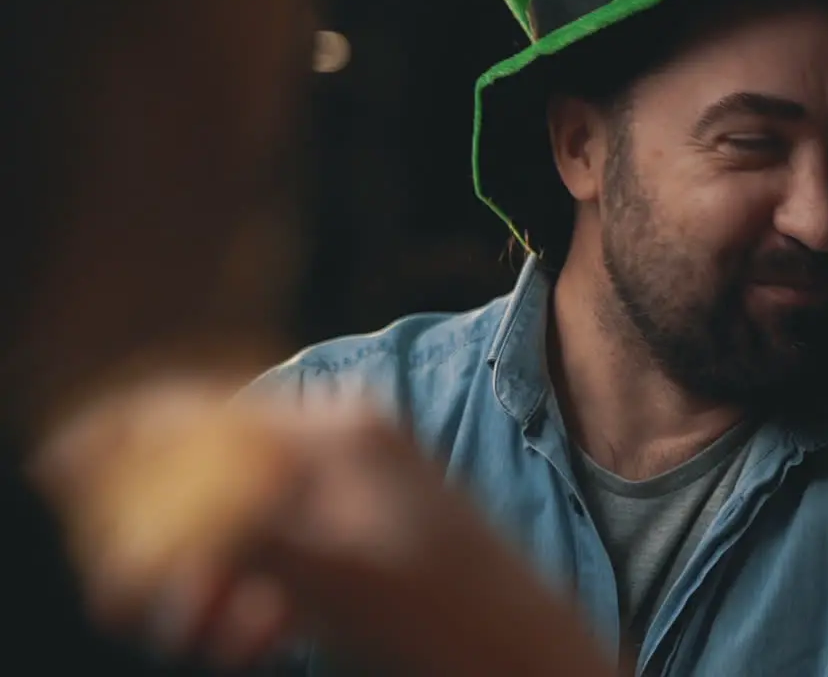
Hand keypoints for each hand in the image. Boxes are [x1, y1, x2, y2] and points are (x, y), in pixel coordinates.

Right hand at [31, 377, 615, 675]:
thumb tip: (122, 484)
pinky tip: (253, 639)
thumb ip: (221, 523)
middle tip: (126, 604)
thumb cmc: (443, 617)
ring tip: (199, 638)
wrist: (533, 664)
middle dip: (162, 537)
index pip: (204, 411)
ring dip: (203, 579)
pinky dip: (251, 594)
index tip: (59, 473)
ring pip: (244, 521)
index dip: (122, 440)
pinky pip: (283, 552)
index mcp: (338, 428)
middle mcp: (347, 445)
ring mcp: (360, 491)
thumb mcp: (319, 570)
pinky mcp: (368, 539)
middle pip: (214, 469)